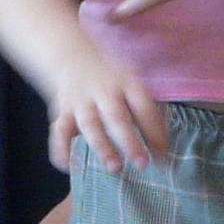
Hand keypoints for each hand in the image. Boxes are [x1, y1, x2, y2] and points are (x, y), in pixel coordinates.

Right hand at [43, 41, 168, 174]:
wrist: (72, 55)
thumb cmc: (110, 75)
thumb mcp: (131, 78)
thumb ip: (144, 105)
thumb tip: (162, 143)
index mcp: (127, 82)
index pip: (144, 108)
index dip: (155, 132)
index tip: (163, 156)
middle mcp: (103, 91)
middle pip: (117, 117)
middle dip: (129, 142)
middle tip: (143, 164)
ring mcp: (82, 101)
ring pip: (91, 125)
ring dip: (102, 147)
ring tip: (114, 168)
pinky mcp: (63, 110)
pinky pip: (60, 130)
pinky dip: (61, 148)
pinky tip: (67, 166)